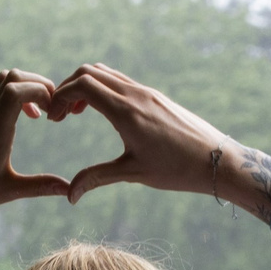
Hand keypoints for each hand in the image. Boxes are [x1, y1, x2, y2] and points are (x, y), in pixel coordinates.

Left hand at [0, 68, 74, 225]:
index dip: (40, 91)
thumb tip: (69, 189)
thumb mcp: (7, 192)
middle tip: (51, 107)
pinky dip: (10, 96)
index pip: (16, 90)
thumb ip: (40, 187)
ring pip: (1, 80)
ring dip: (23, 87)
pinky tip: (18, 119)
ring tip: (37, 112)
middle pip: (12, 76)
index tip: (52, 112)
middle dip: (37, 84)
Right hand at [43, 63, 270, 217]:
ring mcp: (147, 92)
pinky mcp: (155, 95)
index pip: (82, 86)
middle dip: (67, 88)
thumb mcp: (133, 174)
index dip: (60, 97)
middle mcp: (136, 94)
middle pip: (89, 72)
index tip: (53, 120)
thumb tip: (69, 196)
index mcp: (126, 111)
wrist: (217, 159)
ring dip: (85, 86)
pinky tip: (102, 112)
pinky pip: (121, 80)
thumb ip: (97, 178)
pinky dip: (103, 87)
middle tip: (61, 116)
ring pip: (106, 73)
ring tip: (78, 113)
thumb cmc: (177, 169)